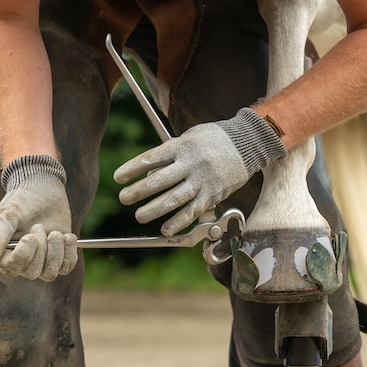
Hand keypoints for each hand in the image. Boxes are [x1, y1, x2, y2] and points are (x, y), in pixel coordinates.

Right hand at [0, 155, 77, 280]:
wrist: (42, 187)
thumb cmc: (21, 200)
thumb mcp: (8, 216)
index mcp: (4, 253)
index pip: (11, 270)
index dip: (23, 256)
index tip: (30, 236)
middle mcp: (23, 260)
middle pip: (33, 273)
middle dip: (41, 249)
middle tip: (39, 226)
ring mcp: (42, 259)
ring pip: (50, 274)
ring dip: (56, 252)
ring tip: (56, 233)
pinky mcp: (59, 254)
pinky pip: (67, 267)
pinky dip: (69, 252)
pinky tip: (68, 236)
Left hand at [115, 108, 286, 235]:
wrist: (248, 143)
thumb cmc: (214, 138)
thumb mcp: (190, 137)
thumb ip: (171, 153)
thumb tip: (149, 174)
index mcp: (182, 146)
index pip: (152, 158)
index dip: (132, 169)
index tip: (118, 178)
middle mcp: (191, 164)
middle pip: (159, 181)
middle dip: (138, 192)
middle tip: (124, 198)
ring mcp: (203, 181)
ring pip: (174, 199)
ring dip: (154, 209)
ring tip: (140, 216)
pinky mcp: (213, 195)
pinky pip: (192, 212)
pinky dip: (178, 222)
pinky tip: (165, 229)